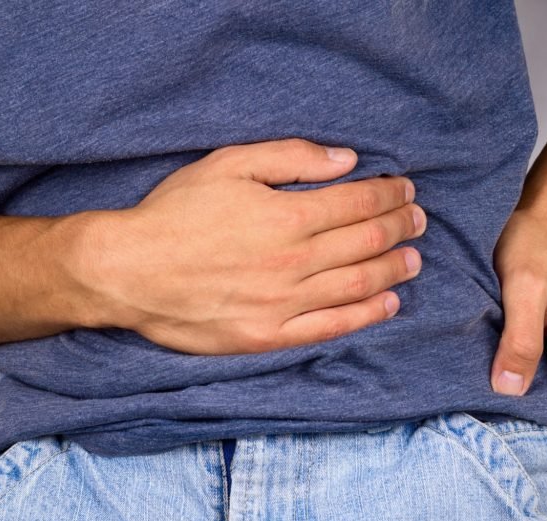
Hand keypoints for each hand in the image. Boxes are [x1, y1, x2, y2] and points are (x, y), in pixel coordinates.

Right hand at [84, 138, 425, 354]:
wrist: (128, 272)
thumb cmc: (173, 214)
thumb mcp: (227, 165)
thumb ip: (290, 158)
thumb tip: (346, 160)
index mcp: (286, 216)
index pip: (359, 204)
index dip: (390, 195)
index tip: (405, 190)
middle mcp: (293, 262)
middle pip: (366, 243)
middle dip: (401, 228)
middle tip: (418, 220)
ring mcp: (283, 304)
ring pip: (358, 286)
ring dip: (393, 270)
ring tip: (413, 259)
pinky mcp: (269, 336)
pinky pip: (330, 328)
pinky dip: (366, 315)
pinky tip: (388, 304)